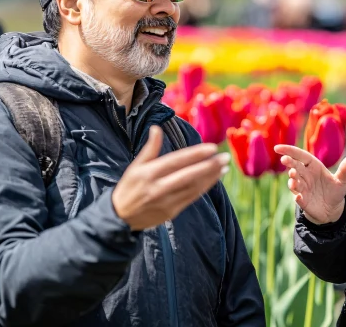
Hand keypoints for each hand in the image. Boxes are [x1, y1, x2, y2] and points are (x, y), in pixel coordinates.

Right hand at [112, 126, 229, 230]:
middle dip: (209, 166)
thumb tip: (156, 128)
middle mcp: (158, 187)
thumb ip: (150, 148)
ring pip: (193, 188)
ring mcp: (166, 201)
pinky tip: (214, 179)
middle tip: (225, 157)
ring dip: (211, 177)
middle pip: (188, 175)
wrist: (120, 218)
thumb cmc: (129, 187)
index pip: (176, 161)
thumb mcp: (135, 166)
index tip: (212, 148)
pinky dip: (205, 188)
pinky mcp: (172, 212)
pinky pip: (192, 198)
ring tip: (224, 167)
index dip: (195, 154)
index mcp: (148, 173)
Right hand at [274, 144, 345, 224]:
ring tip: (293, 178)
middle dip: (289, 163)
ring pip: (294, 181)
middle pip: (294, 166)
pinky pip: (298, 197)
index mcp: (313, 166)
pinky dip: (298, 197)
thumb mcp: (342, 180)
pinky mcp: (302, 200)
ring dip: (292, 180)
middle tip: (285, 160)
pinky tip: (299, 197)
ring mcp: (302, 187)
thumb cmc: (335, 191)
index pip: (300, 155)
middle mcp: (305, 175)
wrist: (332, 210)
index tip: (278, 148)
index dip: (289, 150)